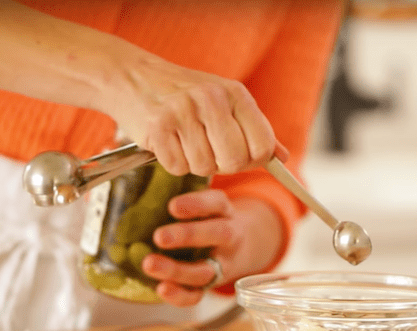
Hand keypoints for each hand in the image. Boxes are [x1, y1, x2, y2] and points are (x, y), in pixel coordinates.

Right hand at [105, 52, 278, 176]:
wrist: (134, 78)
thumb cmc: (185, 94)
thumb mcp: (226, 101)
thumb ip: (255, 129)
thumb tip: (282, 158)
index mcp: (235, 93)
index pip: (262, 145)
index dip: (254, 159)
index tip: (242, 156)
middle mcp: (211, 99)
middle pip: (234, 161)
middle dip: (223, 165)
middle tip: (210, 150)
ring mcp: (183, 113)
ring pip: (204, 167)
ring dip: (195, 163)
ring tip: (186, 141)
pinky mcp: (158, 128)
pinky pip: (177, 168)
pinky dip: (174, 163)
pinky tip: (169, 143)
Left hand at [140, 189, 283, 306]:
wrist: (244, 246)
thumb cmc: (212, 220)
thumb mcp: (207, 203)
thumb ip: (179, 197)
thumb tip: (129, 187)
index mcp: (225, 211)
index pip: (216, 203)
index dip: (196, 205)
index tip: (173, 206)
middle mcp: (229, 237)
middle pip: (216, 235)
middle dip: (188, 236)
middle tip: (160, 236)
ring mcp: (223, 264)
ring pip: (205, 270)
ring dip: (177, 270)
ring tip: (150, 265)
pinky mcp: (212, 285)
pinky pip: (199, 294)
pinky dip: (180, 295)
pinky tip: (162, 289)